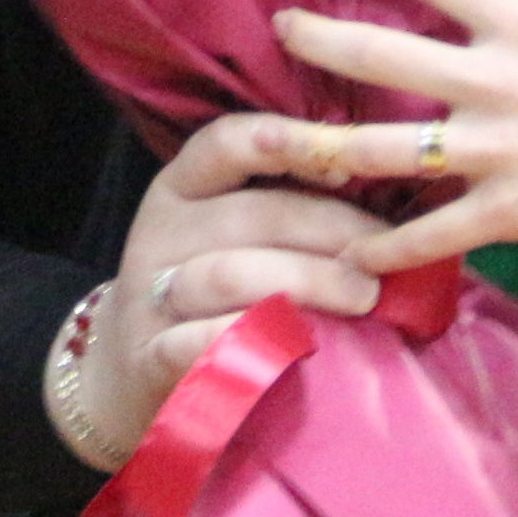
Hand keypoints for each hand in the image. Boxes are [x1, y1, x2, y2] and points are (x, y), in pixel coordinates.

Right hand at [72, 113, 383, 454]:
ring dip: (307, 281)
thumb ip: (288, 210)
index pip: (225, 142)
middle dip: (329, 230)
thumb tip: (391, 186)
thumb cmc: (209, 298)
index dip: (288, 142)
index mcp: (182, 190)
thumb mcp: (229, 238)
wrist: (126, 374)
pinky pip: (200, 344)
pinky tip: (297, 346)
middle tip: (385, 256)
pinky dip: (251, 341)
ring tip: (364, 298)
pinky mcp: (150, 359)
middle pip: (250, 214)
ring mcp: (152, 298)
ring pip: (229, 275)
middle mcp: (161, 234)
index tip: (348, 163)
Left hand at [267, 0, 517, 274]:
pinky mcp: (509, 213)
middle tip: (279, 28)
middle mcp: (491, 81)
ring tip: (272, 144)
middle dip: (315, 39)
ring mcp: (494, 152)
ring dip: (319, 147)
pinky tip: (351, 255)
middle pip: (376, 56)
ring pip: (382, 151)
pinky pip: (433, 233)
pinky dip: (389, 247)